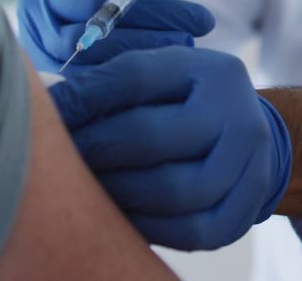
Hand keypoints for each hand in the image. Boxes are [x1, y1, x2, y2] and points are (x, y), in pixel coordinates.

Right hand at [18, 0, 215, 74]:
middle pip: (96, 4)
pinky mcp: (47, 75)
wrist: (50, 39)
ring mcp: (39, 40)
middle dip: (155, 12)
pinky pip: (87, 75)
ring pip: (89, 44)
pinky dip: (125, 70)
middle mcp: (39, 2)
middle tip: (203, 19)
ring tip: (187, 43)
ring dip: (143, 44)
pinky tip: (162, 69)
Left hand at [51, 47, 292, 250]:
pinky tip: (121, 215)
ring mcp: (251, 165)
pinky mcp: (247, 210)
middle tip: (63, 157)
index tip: (50, 113)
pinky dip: (149, 227)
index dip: (85, 97)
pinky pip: (193, 230)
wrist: (247, 136)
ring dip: (118, 193)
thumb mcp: (161, 77)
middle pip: (152, 136)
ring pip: (174, 190)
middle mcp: (239, 114)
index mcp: (213, 71)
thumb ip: (114, 84)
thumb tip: (51, 105)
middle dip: (96, 149)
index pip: (137, 77)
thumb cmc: (186, 102)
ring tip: (88, 188)